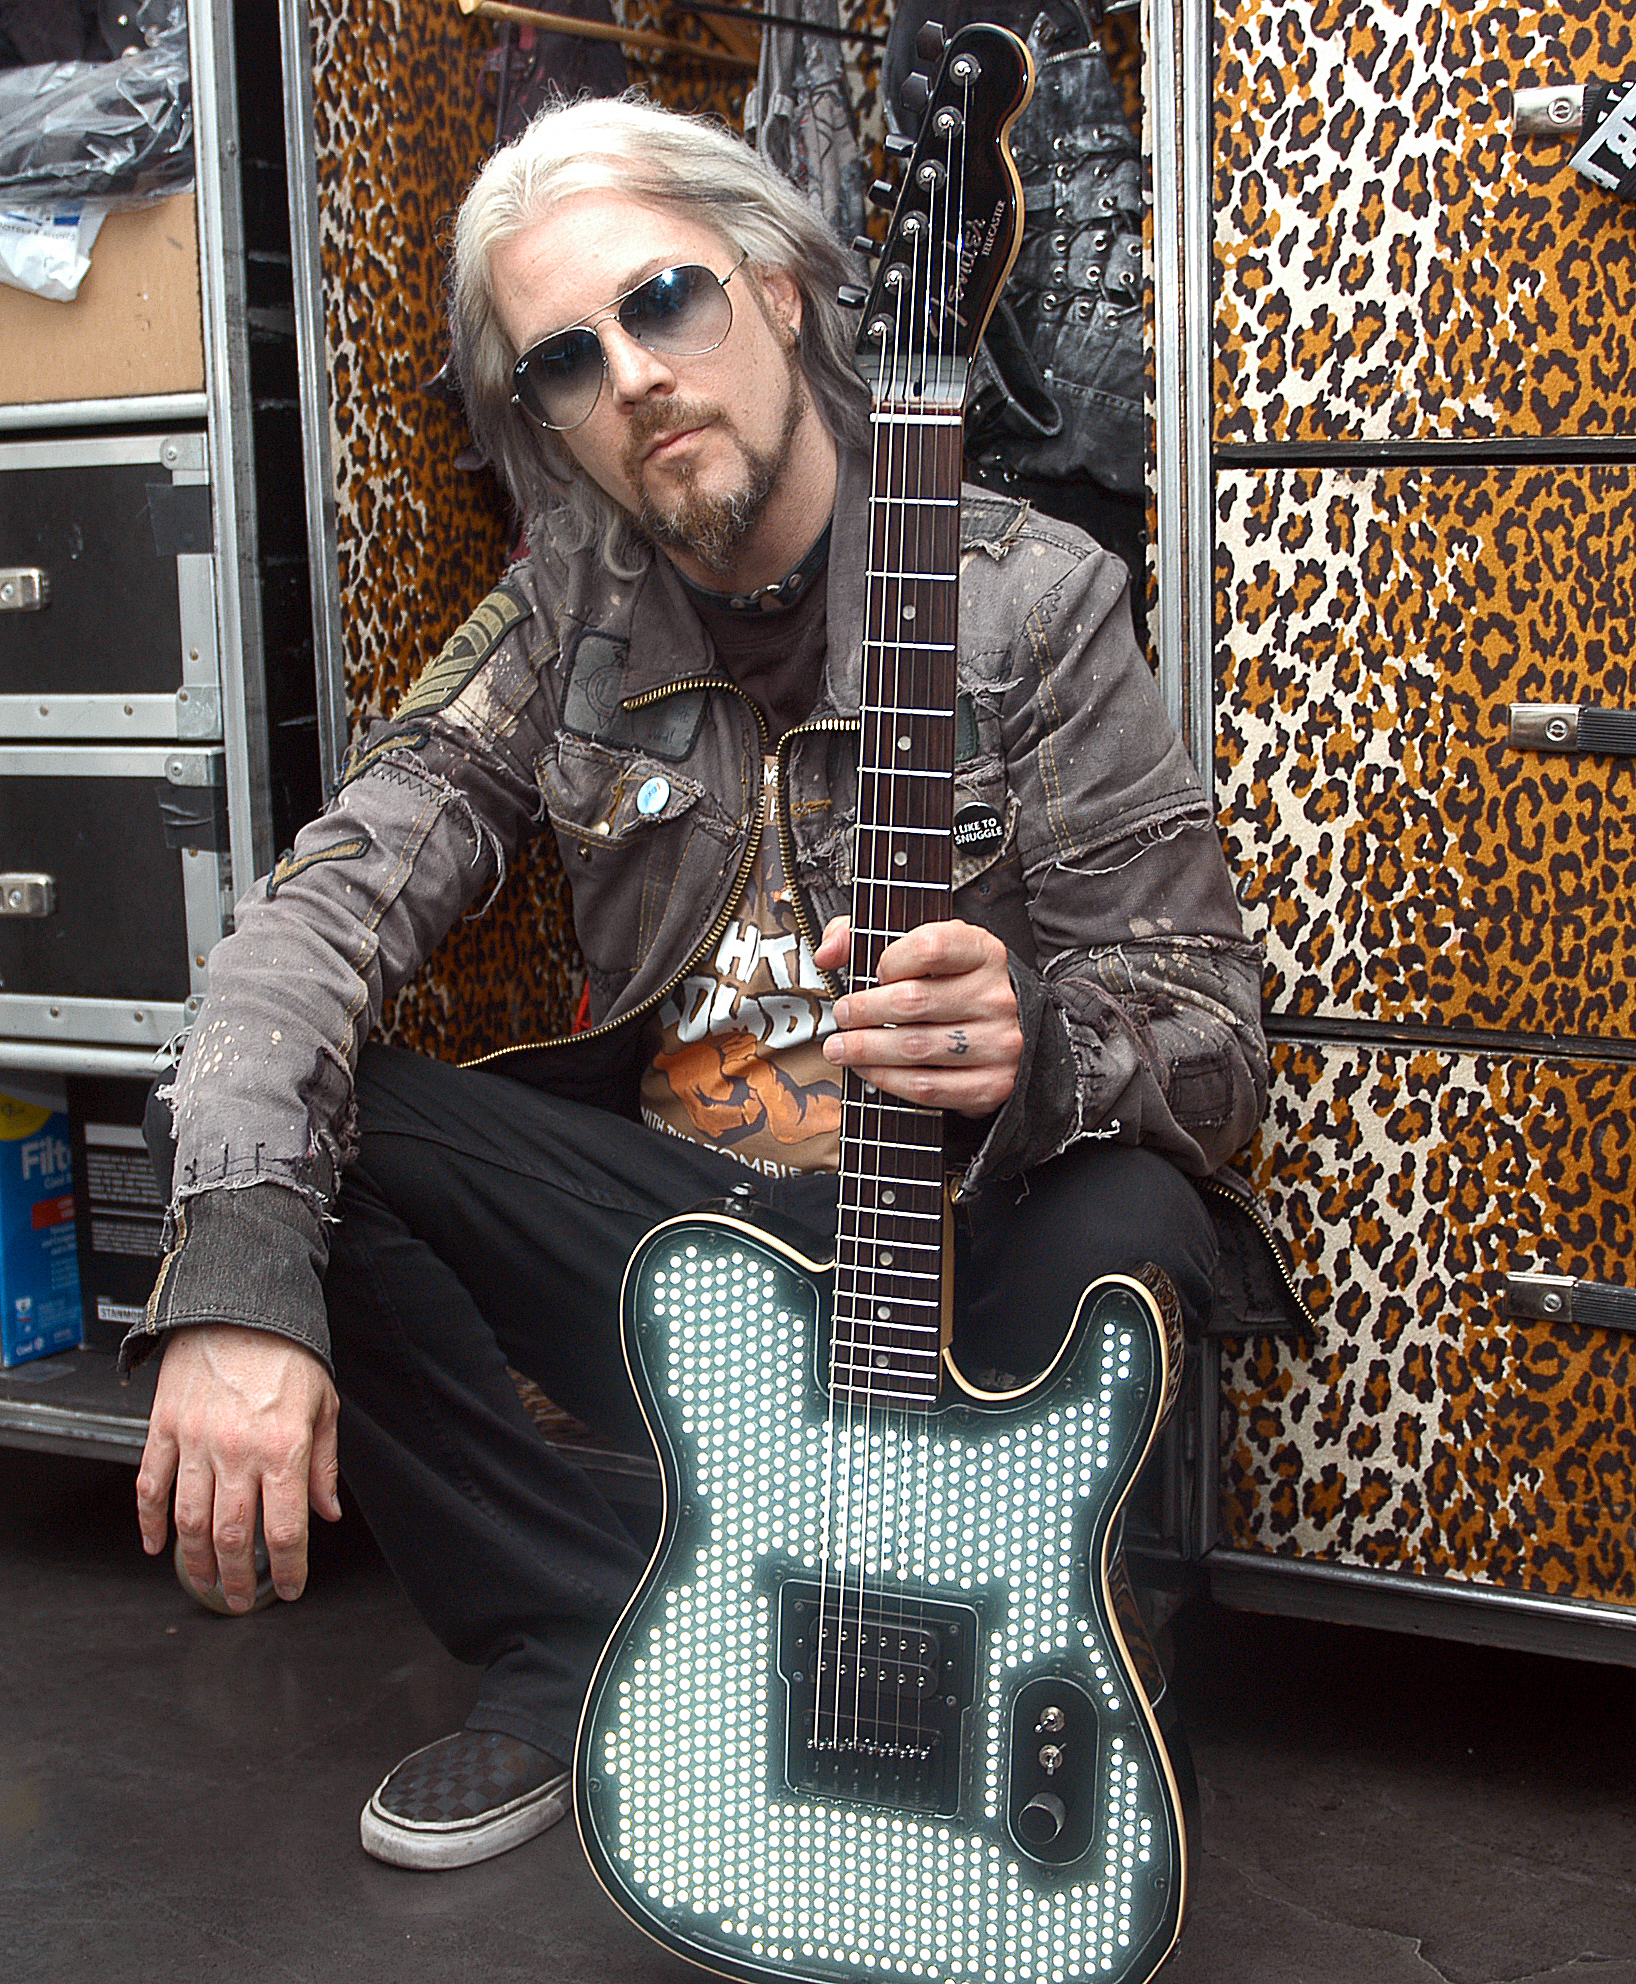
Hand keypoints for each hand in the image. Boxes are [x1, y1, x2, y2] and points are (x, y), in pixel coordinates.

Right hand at [136, 1323, 340, 1611]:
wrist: (239, 1304)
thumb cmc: (285, 1350)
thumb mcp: (324, 1404)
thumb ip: (325, 1463)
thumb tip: (326, 1511)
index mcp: (283, 1447)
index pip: (286, 1529)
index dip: (289, 1569)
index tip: (290, 1587)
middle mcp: (237, 1450)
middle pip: (232, 1536)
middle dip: (238, 1579)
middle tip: (242, 1598)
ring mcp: (196, 1442)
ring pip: (189, 1521)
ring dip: (195, 1561)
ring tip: (206, 1582)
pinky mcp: (164, 1429)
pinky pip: (150, 1486)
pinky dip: (149, 1522)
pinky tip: (157, 1544)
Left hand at [816, 916, 1021, 1116]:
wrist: (998, 1028)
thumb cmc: (948, 985)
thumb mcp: (917, 946)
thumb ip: (864, 936)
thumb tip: (828, 952)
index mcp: (981, 951)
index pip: (930, 948)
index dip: (890, 961)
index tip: (873, 973)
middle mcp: (995, 996)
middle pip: (913, 1001)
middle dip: (863, 1011)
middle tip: (842, 1016)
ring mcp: (998, 1042)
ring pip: (915, 1047)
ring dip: (866, 1049)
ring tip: (841, 1047)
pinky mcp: (992, 1083)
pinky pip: (927, 1086)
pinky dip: (887, 1080)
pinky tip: (868, 1070)